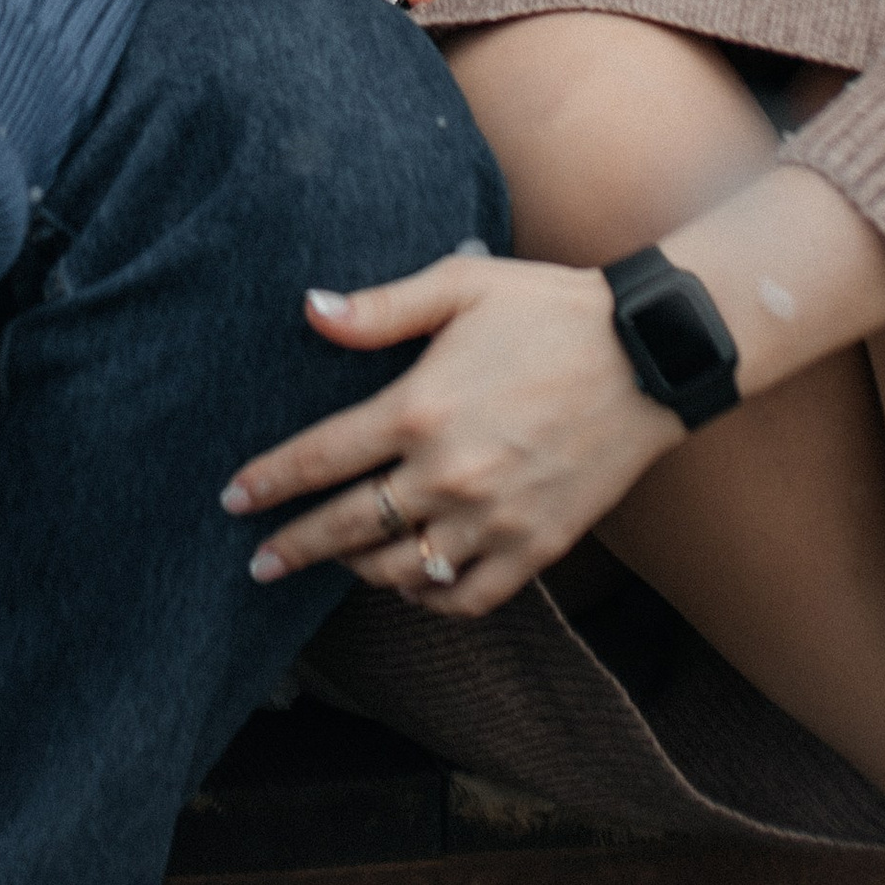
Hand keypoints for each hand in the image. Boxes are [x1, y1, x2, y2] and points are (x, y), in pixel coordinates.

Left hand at [220, 250, 680, 614]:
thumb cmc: (550, 311)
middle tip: (259, 563)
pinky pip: (468, 597)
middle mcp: (449, 474)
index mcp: (419, 408)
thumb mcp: (461, 285)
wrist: (651, 354)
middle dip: (293, 548)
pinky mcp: (538, 545)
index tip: (233, 500)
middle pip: (347, 528)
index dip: (268, 483)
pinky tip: (413, 585)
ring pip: (400, 571)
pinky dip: (430, 599)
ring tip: (338, 565)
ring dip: (358, 572)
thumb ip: (380, 308)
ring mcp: (494, 517)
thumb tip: (310, 310)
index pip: (319, 459)